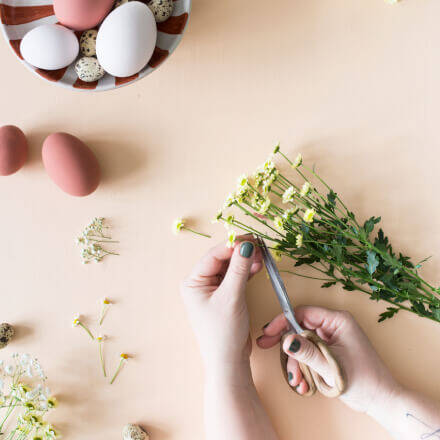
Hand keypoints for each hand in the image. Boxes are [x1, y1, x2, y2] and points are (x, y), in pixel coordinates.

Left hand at [181, 235, 262, 370]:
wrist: (228, 362)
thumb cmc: (224, 332)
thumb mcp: (231, 297)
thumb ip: (239, 269)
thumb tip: (247, 245)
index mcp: (193, 282)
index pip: (213, 256)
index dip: (232, 246)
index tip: (251, 240)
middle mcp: (200, 284)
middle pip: (222, 259)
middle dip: (241, 253)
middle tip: (260, 246)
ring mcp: (212, 290)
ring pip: (230, 267)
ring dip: (245, 261)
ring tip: (262, 256)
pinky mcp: (225, 296)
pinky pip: (235, 278)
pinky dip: (246, 271)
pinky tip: (258, 266)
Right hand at [257, 306, 401, 413]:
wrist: (381, 400)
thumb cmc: (364, 380)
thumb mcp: (331, 366)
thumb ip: (307, 352)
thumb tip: (287, 341)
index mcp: (338, 321)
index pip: (302, 313)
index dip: (283, 321)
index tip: (268, 332)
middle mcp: (334, 326)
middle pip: (300, 328)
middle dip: (288, 345)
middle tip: (267, 348)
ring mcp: (331, 339)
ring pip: (302, 343)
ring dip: (296, 362)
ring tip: (298, 380)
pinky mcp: (329, 351)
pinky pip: (309, 354)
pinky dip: (304, 367)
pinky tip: (305, 383)